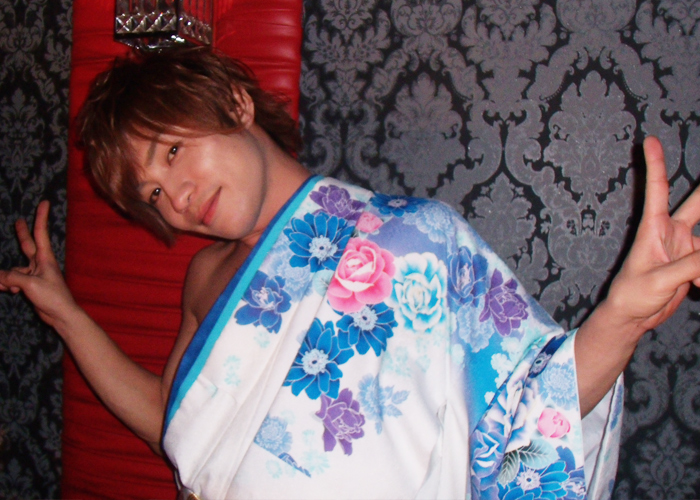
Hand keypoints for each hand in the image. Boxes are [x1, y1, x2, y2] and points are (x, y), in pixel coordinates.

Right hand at [0, 201, 79, 330]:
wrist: (60, 315)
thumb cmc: (52, 297)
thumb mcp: (29, 284)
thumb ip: (11, 277)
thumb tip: (0, 277)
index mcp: (45, 258)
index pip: (40, 233)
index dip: (41, 217)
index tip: (45, 202)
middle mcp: (40, 263)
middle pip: (27, 245)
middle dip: (21, 233)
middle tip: (17, 221)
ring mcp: (35, 274)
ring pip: (13, 269)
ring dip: (7, 277)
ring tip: (10, 288)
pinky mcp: (30, 284)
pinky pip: (13, 280)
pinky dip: (8, 284)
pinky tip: (11, 292)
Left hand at [576, 136, 699, 414]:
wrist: (632, 318)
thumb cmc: (631, 295)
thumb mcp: (659, 281)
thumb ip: (690, 266)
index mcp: (654, 228)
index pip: (657, 190)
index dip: (655, 165)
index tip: (649, 140)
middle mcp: (672, 232)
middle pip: (699, 203)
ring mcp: (685, 247)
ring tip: (695, 279)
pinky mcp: (694, 264)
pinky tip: (697, 290)